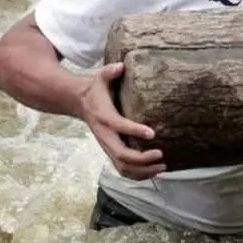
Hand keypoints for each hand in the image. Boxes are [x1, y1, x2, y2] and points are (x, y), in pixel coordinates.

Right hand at [79, 62, 165, 179]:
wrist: (79, 102)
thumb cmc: (96, 89)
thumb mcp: (100, 77)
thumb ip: (110, 72)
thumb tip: (121, 66)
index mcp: (104, 117)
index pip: (119, 126)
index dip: (135, 130)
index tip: (153, 133)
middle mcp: (105, 135)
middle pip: (121, 155)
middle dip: (142, 159)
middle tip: (162, 154)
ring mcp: (106, 146)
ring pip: (122, 167)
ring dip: (143, 171)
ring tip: (162, 167)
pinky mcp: (109, 151)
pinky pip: (122, 169)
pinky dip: (137, 175)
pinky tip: (153, 172)